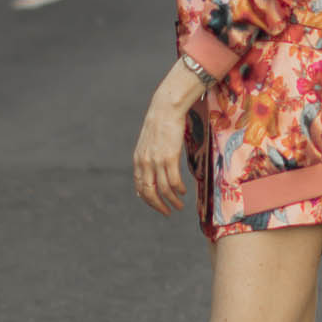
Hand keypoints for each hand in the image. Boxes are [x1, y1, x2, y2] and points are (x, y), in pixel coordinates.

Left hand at [134, 64, 203, 217]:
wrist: (166, 109)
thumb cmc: (159, 125)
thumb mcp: (148, 144)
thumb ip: (146, 160)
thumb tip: (148, 175)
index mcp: (138, 161)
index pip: (140, 188)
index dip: (148, 201)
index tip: (157, 206)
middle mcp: (145, 163)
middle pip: (149, 193)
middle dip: (158, 206)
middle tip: (167, 212)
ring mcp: (157, 161)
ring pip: (163, 189)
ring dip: (172, 201)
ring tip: (179, 206)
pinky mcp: (169, 157)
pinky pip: (174, 181)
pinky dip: (178, 190)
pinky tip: (183, 192)